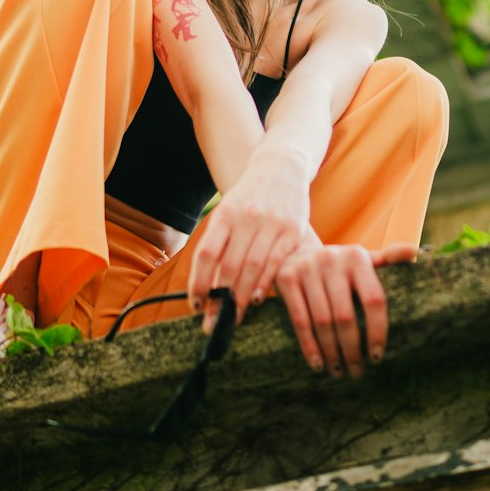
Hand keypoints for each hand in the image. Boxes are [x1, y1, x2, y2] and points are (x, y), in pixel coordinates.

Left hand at [187, 151, 310, 326]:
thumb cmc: (248, 197)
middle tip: (213, 324)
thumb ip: (218, 243)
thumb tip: (204, 285)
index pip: (208, 254)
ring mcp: (271, 223)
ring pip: (254, 268)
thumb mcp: (227, 211)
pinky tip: (256, 299)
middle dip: (220, 299)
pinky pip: (277, 263)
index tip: (196, 305)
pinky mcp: (293, 230)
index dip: (200, 282)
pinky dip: (265, 284)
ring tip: (233, 317)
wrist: (281, 166)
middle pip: (230, 266)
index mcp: (225, 214)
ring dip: (241, 297)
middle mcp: (247, 218)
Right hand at [275, 240, 417, 377]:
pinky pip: (300, 319)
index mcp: (357, 257)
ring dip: (331, 352)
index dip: (377, 331)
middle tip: (357, 372)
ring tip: (339, 371)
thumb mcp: (361, 259)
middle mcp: (332, 259)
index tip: (377, 358)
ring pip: (322, 321)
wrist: (294, 250)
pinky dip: (309, 345)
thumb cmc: (338, 267)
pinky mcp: (286, 278)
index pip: (374, 300)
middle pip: (346, 316)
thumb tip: (416, 253)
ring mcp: (307, 268)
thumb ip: (387, 258)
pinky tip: (317, 364)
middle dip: (352, 349)